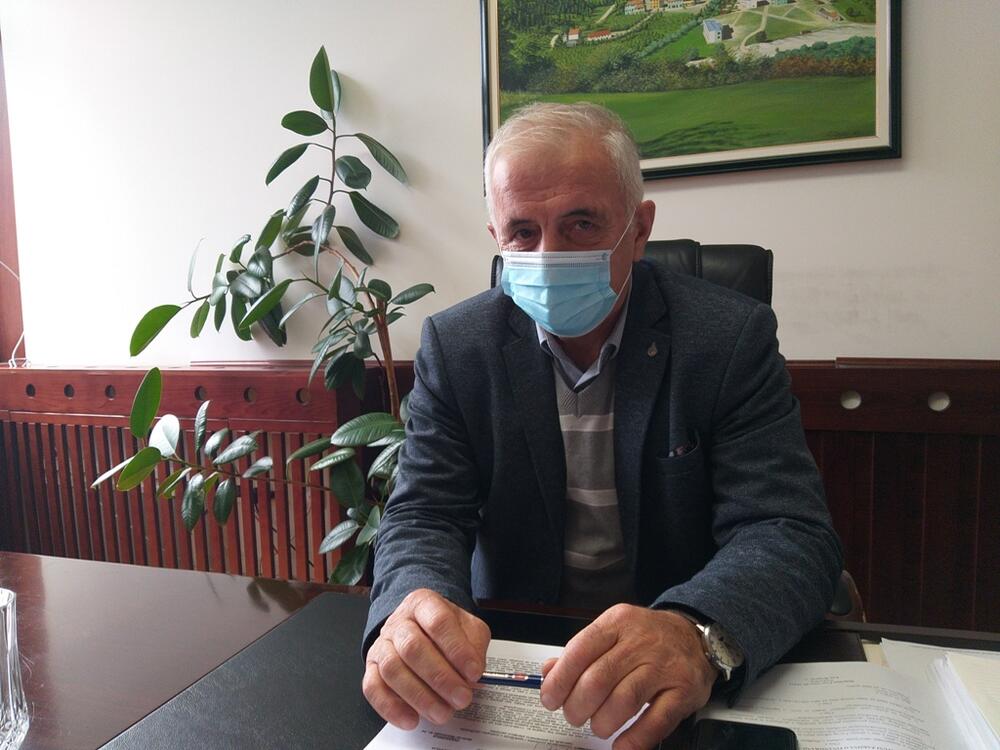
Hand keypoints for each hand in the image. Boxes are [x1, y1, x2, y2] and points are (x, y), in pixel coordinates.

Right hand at [363, 589, 490, 729]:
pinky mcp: (371, 668)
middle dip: (440, 677)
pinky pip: (373, 688)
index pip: (438, 621)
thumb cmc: (446, 630)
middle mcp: (399, 622)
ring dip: (419, 696)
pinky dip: (391, 707)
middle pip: (412, 647)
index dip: (457, 649)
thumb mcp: (468, 628)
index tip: (474, 672)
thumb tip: (471, 675)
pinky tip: (412, 719)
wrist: (419, 627)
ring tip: (442, 713)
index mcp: (424, 603)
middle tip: (461, 698)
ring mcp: (382, 644)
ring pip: (392, 669)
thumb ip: (474, 646)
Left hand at [539, 605, 716, 749]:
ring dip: (603, 722)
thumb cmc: (647, 637)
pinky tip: (622, 744)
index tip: (550, 699)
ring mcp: (664, 666)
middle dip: (578, 706)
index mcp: (617, 623)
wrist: (694, 636)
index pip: (580, 651)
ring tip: (598, 726)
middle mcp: (640, 642)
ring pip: (624, 700)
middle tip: (574, 716)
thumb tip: (549, 672)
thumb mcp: (612, 632)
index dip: (560, 680)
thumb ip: (580, 652)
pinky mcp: (683, 690)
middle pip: (598, 679)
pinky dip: (635, 738)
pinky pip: (656, 721)